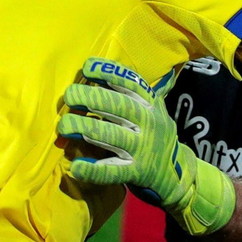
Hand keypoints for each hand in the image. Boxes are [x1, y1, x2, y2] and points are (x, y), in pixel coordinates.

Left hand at [57, 58, 236, 235]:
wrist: (177, 173)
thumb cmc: (152, 133)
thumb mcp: (150, 109)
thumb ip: (127, 93)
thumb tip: (91, 69)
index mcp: (151, 104)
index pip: (131, 83)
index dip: (109, 72)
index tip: (87, 67)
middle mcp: (149, 123)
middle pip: (119, 106)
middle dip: (92, 97)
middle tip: (69, 95)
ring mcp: (143, 149)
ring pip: (112, 135)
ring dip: (86, 128)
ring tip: (64, 126)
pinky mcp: (136, 173)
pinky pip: (113, 171)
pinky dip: (93, 170)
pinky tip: (76, 166)